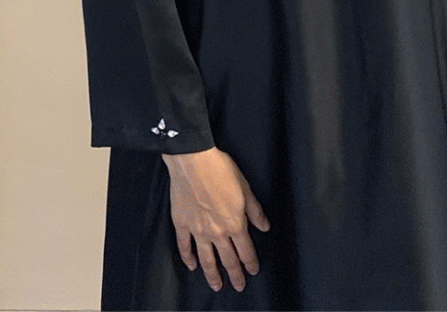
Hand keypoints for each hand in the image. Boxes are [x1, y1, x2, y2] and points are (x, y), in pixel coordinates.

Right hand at [162, 146, 269, 293]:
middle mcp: (217, 232)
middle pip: (228, 260)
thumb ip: (254, 210)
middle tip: (238, 285)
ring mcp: (198, 230)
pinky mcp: (182, 224)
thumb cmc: (220, 170)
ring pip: (206, 259)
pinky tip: (191, 266)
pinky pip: (184, 246)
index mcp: (235, 224)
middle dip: (235, 275)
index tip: (253, 271)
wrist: (193, 161)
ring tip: (217, 286)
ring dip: (213, 275)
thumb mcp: (245, 187)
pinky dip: (188, 258)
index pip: (246, 251)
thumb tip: (264, 227)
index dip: (250, 263)